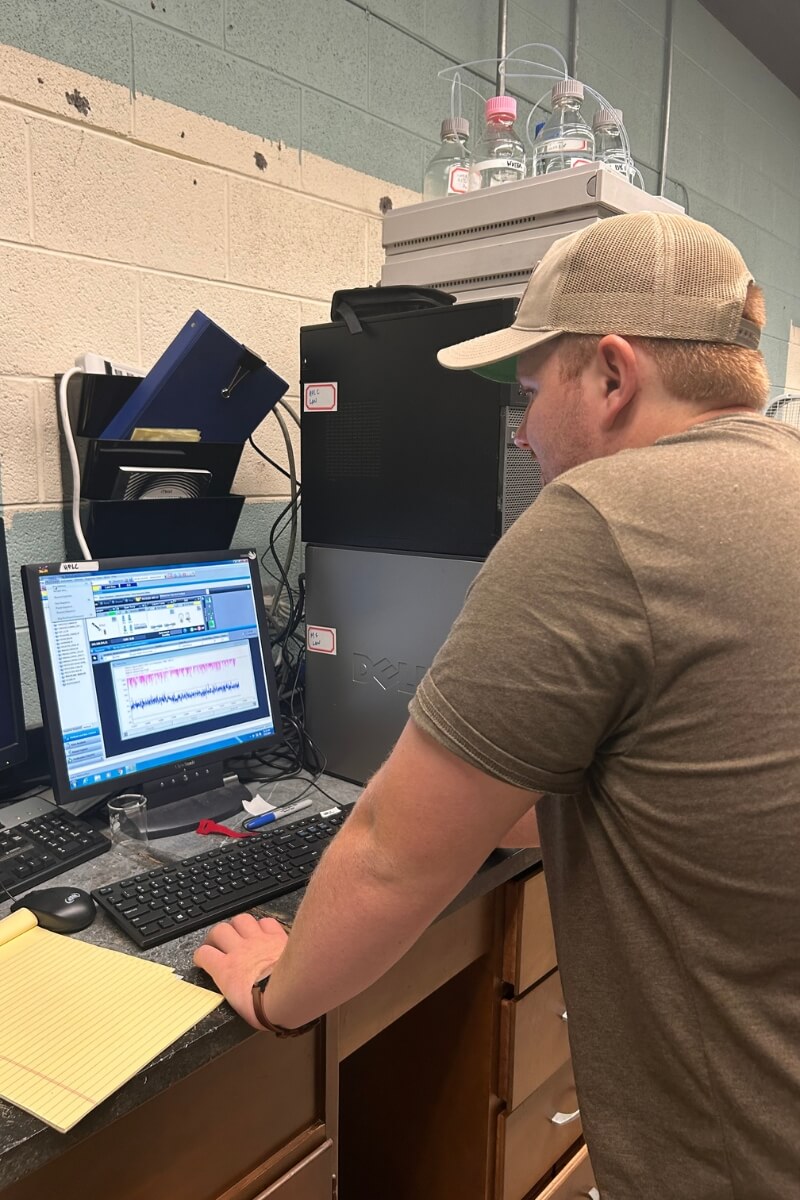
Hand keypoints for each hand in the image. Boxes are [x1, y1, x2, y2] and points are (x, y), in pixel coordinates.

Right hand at [194, 913, 288, 1029]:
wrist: (292, 992)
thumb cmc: (268, 1007)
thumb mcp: (241, 1008)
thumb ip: (235, 993)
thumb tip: (240, 995)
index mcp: (227, 970)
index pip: (204, 954)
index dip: (201, 956)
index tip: (203, 959)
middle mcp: (240, 951)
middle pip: (219, 930)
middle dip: (217, 935)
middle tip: (219, 942)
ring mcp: (259, 940)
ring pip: (241, 920)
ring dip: (239, 925)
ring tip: (241, 933)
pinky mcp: (277, 936)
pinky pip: (266, 921)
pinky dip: (263, 925)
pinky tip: (265, 932)